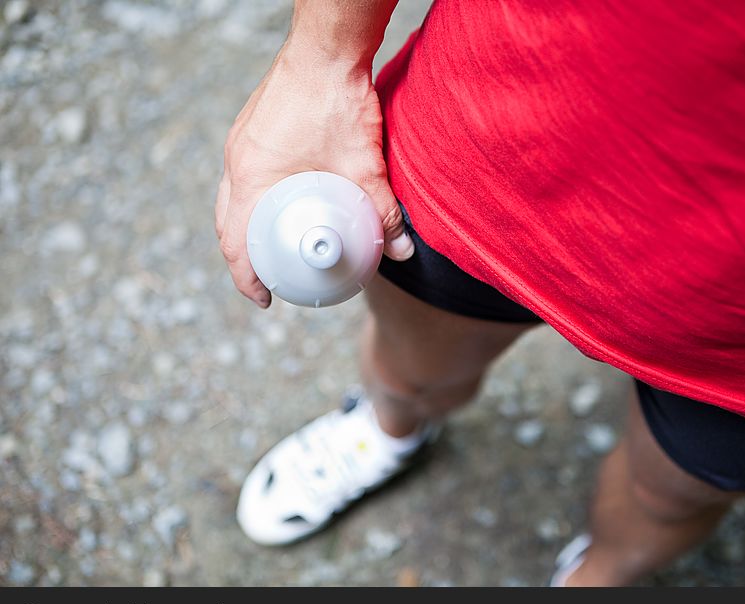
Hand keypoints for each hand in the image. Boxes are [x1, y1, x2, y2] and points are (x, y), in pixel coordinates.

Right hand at [214, 39, 413, 307]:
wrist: (327, 48)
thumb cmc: (338, 102)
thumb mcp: (364, 167)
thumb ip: (384, 212)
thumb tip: (402, 250)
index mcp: (251, 177)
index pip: (235, 243)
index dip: (246, 278)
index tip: (265, 299)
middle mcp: (237, 160)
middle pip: (228, 223)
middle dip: (245, 257)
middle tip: (270, 278)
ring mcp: (241, 141)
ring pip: (233, 197)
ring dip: (248, 226)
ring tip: (276, 246)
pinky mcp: (253, 126)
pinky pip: (245, 174)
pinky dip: (255, 198)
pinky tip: (282, 203)